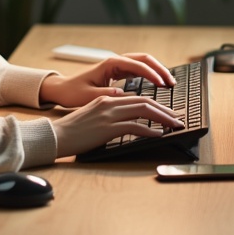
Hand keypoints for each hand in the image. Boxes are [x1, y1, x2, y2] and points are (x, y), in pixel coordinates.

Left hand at [39, 52, 176, 108]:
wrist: (63, 89)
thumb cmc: (73, 92)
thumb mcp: (88, 96)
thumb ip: (106, 95)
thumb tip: (123, 94)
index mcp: (110, 64)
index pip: (137, 65)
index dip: (152, 74)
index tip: (163, 84)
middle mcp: (116, 61)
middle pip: (145, 59)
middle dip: (160, 69)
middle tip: (172, 83)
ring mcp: (118, 66)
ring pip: (144, 63)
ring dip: (158, 71)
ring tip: (169, 84)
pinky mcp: (118, 72)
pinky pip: (139, 70)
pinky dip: (151, 75)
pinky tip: (158, 84)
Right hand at [50, 94, 184, 157]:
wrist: (56, 136)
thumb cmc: (72, 130)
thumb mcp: (93, 116)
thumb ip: (109, 113)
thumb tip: (127, 121)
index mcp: (107, 98)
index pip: (137, 98)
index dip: (156, 105)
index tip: (167, 113)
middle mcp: (109, 102)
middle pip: (144, 102)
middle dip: (164, 110)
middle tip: (177, 118)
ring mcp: (109, 114)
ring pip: (143, 111)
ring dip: (162, 118)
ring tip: (174, 125)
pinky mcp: (107, 128)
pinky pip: (135, 127)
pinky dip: (150, 131)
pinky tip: (159, 135)